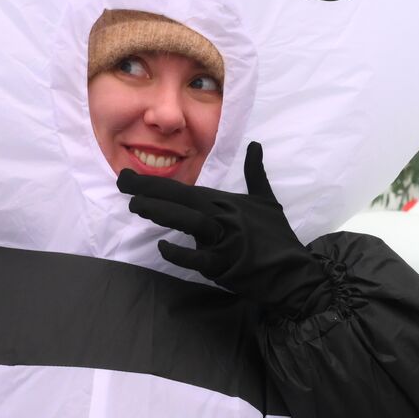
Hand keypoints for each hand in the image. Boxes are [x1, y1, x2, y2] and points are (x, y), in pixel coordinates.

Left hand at [118, 142, 329, 312]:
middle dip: (152, 189)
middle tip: (124, 183)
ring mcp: (226, 239)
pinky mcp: (227, 264)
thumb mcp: (267, 200)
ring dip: (163, 212)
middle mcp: (225, 216)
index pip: (186, 190)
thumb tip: (255, 145)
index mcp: (227, 202)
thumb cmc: (277, 237)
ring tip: (137, 206)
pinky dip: (181, 253)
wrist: (294, 272)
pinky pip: (199, 258)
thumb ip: (255, 173)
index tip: (129, 179)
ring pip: (192, 221)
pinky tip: (163, 247)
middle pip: (184, 199)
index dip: (157, 184)